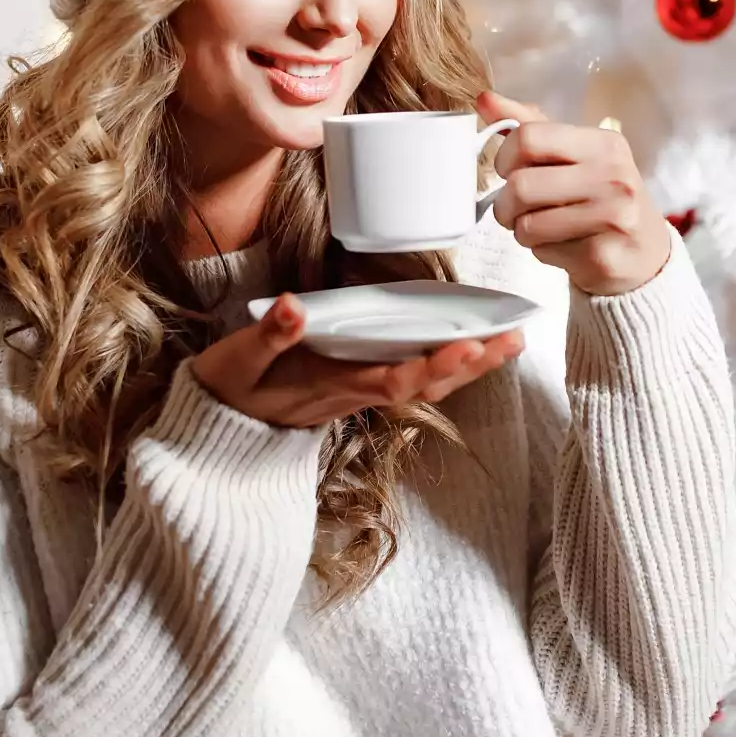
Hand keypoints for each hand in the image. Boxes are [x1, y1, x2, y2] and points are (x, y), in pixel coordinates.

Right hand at [190, 294, 523, 428]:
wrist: (225, 430)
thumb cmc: (232, 390)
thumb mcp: (239, 362)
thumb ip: (269, 336)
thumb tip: (295, 305)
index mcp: (331, 385)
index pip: (392, 380)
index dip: (431, 365)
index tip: (466, 343)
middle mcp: (356, 392)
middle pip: (425, 384)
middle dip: (470, 364)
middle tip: (511, 338)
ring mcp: (361, 391)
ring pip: (426, 384)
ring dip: (469, 366)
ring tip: (509, 341)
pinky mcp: (361, 384)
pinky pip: (414, 377)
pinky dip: (447, 364)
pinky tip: (471, 347)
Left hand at [478, 91, 672, 297]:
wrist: (646, 252)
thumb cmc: (603, 198)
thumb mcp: (576, 156)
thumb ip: (532, 128)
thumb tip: (486, 100)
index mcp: (604, 143)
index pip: (528, 138)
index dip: (503, 157)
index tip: (507, 171)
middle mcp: (613, 177)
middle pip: (521, 185)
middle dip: (504, 203)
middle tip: (513, 209)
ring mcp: (612, 218)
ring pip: (526, 224)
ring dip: (521, 230)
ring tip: (540, 228)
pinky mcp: (603, 257)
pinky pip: (543, 252)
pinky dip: (542, 251)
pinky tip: (564, 245)